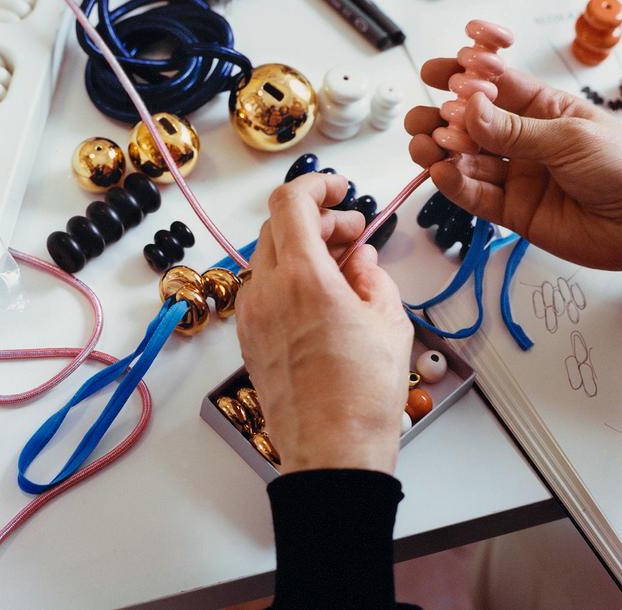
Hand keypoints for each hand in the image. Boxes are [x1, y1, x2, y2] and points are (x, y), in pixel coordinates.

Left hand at [235, 173, 411, 475]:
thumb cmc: (363, 393)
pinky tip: (321, 296)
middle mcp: (267, 291)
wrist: (332, 453)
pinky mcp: (250, 338)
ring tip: (342, 268)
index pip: (290, 202)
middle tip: (353, 234)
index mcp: (303, 278)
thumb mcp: (387, 320)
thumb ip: (370, 273)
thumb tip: (359, 255)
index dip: (316, 184)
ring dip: (303, 248)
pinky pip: (265, 288)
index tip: (340, 189)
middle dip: (318, 219)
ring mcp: (253, 315)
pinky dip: (290, 276)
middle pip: (279, 226)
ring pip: (270, 256)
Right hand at [405, 59, 621, 269]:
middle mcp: (523, 141)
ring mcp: (515, 176)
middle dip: (440, 118)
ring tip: (424, 146)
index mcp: (542, 110)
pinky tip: (440, 172)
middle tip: (422, 117)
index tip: (438, 71)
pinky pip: (475, 196)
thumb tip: (469, 108)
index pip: (494, 86)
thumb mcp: (570, 136)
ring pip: (465, 161)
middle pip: (469, 125)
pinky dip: (454, 184)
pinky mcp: (512, 211)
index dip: (463, 76)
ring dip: (439, 152)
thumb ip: (514, 129)